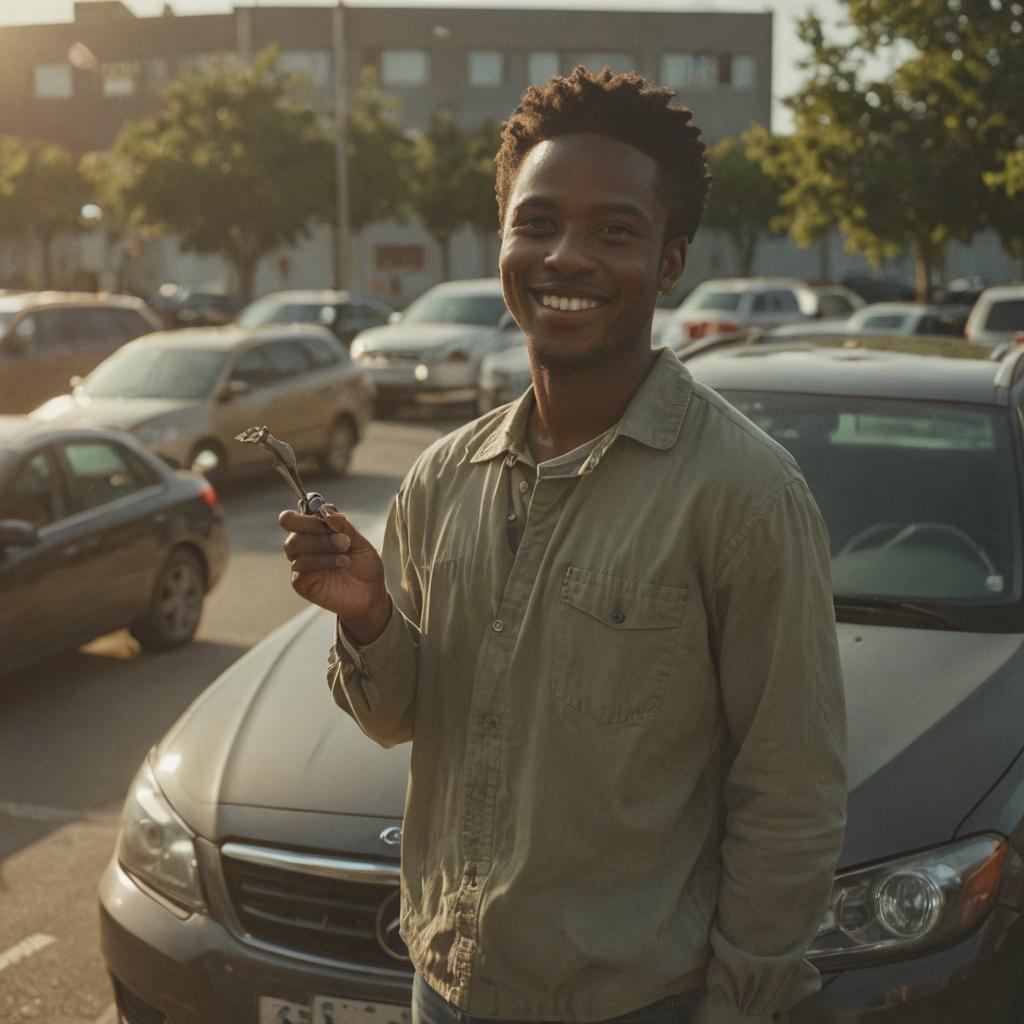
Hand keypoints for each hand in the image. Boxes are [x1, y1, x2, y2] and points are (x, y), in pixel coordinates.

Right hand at [279, 505, 389, 642]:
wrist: (371, 595)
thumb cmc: (364, 566)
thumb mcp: (361, 544)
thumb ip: (345, 527)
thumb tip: (327, 511)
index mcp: (314, 530)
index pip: (294, 516)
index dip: (308, 514)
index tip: (330, 520)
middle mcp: (303, 544)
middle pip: (290, 525)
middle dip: (315, 527)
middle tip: (344, 540)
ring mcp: (300, 563)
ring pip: (294, 545)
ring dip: (322, 546)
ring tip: (346, 556)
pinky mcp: (301, 583)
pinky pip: (301, 567)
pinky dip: (322, 562)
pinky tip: (342, 564)